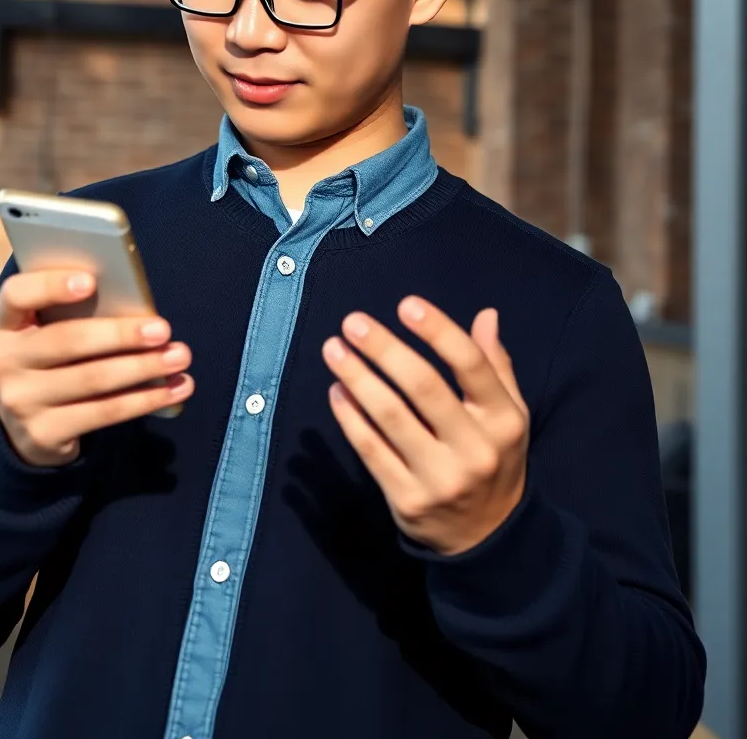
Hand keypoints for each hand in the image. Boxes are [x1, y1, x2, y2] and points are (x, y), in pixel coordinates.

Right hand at [0, 269, 193, 466]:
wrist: (21, 426)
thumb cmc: (48, 359)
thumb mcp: (43, 332)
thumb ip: (70, 314)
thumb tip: (134, 307)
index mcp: (2, 324)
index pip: (16, 295)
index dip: (50, 286)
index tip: (91, 281)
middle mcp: (2, 362)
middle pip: (66, 341)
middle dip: (120, 334)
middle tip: (162, 329)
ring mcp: (20, 401)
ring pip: (92, 380)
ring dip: (143, 367)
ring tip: (179, 357)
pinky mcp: (43, 433)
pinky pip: (103, 413)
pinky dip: (144, 400)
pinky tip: (174, 389)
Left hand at [321, 297, 528, 556]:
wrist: (487, 539)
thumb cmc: (492, 458)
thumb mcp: (508, 416)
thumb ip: (495, 366)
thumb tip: (486, 315)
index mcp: (504, 420)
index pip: (471, 366)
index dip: (439, 331)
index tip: (406, 304)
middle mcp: (474, 448)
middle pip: (425, 388)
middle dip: (385, 350)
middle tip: (353, 322)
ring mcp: (440, 477)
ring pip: (391, 417)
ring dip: (358, 378)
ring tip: (334, 349)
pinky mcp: (407, 500)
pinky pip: (371, 451)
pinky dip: (350, 418)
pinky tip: (337, 391)